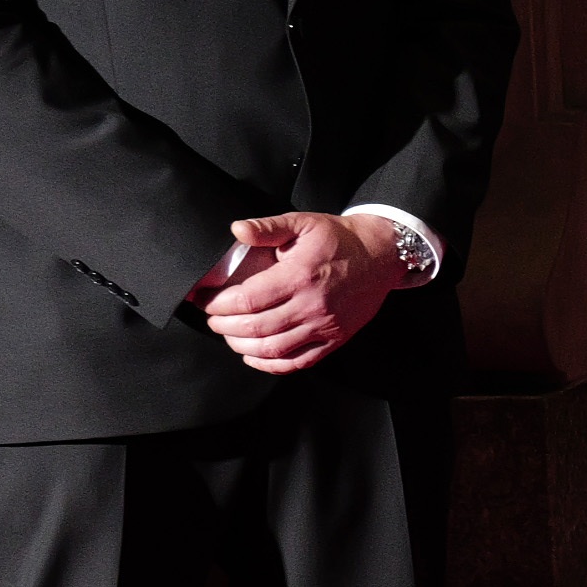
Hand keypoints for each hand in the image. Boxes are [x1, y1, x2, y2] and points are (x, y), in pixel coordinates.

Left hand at [195, 211, 397, 373]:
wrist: (380, 255)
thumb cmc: (338, 239)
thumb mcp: (303, 223)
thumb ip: (267, 227)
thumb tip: (236, 230)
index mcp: (300, 276)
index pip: (247, 300)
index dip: (219, 304)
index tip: (205, 300)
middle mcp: (312, 305)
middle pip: (255, 328)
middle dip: (224, 326)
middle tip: (213, 318)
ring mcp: (325, 326)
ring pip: (273, 349)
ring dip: (242, 346)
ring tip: (230, 334)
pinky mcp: (335, 339)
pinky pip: (298, 362)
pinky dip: (270, 364)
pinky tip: (254, 355)